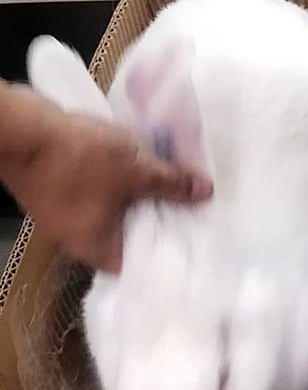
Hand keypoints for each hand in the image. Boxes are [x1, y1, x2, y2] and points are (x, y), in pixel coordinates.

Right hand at [0, 83, 212, 272]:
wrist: (20, 126)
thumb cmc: (79, 159)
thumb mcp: (137, 170)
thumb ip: (172, 183)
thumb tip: (206, 193)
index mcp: (94, 247)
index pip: (135, 263)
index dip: (163, 250)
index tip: (189, 237)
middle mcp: (76, 236)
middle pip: (126, 234)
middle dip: (156, 218)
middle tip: (189, 207)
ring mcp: (63, 211)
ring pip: (112, 208)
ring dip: (138, 195)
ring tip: (172, 184)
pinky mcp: (56, 185)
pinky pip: (96, 188)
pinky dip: (118, 180)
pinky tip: (141, 164)